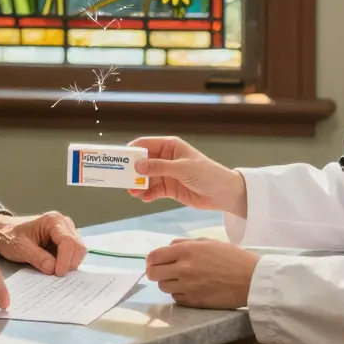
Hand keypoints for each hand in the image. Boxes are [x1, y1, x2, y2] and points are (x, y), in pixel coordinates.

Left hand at [0, 212, 87, 275]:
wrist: (4, 231)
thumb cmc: (10, 236)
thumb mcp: (20, 248)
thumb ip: (37, 258)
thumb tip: (53, 269)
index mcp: (53, 220)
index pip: (68, 241)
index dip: (65, 260)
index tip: (57, 274)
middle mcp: (64, 223)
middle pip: (78, 247)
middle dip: (69, 263)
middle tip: (55, 275)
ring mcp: (67, 232)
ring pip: (78, 251)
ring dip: (69, 264)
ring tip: (54, 271)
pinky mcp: (66, 241)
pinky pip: (73, 254)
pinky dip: (67, 263)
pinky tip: (55, 267)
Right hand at [127, 136, 247, 216]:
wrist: (223, 193)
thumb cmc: (207, 174)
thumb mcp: (182, 168)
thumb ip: (159, 167)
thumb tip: (138, 165)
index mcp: (170, 146)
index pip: (145, 144)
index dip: (132, 150)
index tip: (120, 159)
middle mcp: (166, 158)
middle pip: (143, 162)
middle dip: (133, 171)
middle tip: (123, 179)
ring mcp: (167, 174)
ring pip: (146, 178)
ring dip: (138, 185)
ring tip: (134, 193)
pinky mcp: (170, 188)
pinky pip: (154, 190)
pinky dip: (148, 194)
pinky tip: (145, 199)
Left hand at [145, 239, 259, 308]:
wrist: (250, 279)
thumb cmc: (232, 257)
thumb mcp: (209, 242)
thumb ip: (185, 243)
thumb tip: (168, 248)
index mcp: (186, 251)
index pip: (154, 256)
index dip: (151, 260)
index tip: (154, 262)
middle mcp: (183, 268)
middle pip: (153, 274)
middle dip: (155, 272)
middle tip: (164, 272)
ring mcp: (187, 287)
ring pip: (163, 287)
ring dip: (168, 283)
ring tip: (181, 280)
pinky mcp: (193, 301)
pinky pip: (176, 298)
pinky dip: (179, 293)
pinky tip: (191, 289)